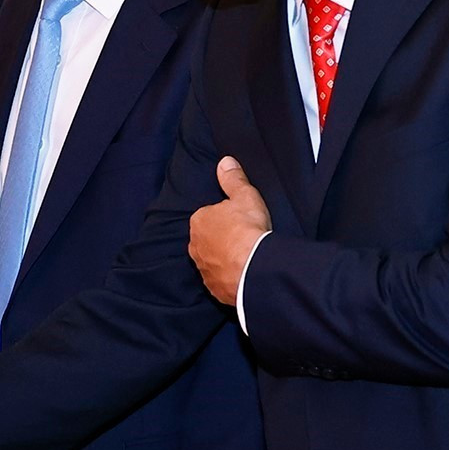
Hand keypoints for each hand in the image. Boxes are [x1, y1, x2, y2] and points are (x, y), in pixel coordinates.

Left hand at [188, 156, 268, 304]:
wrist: (253, 269)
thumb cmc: (248, 229)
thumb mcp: (245, 196)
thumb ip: (233, 179)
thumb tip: (225, 162)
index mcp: (199, 221)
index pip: (209, 216)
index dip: (226, 219)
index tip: (241, 223)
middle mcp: (195, 246)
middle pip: (208, 239)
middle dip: (222, 240)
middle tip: (244, 241)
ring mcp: (203, 269)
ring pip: (211, 261)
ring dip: (224, 260)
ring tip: (245, 260)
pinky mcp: (213, 288)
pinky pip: (219, 280)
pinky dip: (229, 279)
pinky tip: (243, 276)